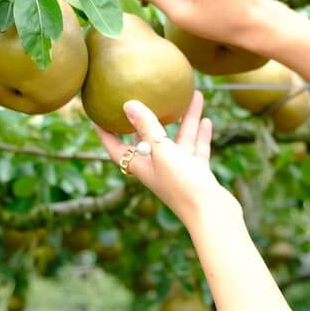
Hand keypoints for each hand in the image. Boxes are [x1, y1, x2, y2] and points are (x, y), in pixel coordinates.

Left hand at [94, 91, 235, 223]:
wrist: (212, 215)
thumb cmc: (182, 185)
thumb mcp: (162, 152)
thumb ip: (147, 127)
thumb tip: (128, 104)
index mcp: (141, 166)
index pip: (115, 148)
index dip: (105, 133)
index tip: (97, 115)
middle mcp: (157, 168)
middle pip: (149, 138)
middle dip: (149, 118)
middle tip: (144, 97)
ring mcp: (179, 171)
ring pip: (180, 139)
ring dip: (185, 119)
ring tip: (193, 95)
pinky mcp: (197, 173)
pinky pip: (196, 149)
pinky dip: (200, 134)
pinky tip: (205, 118)